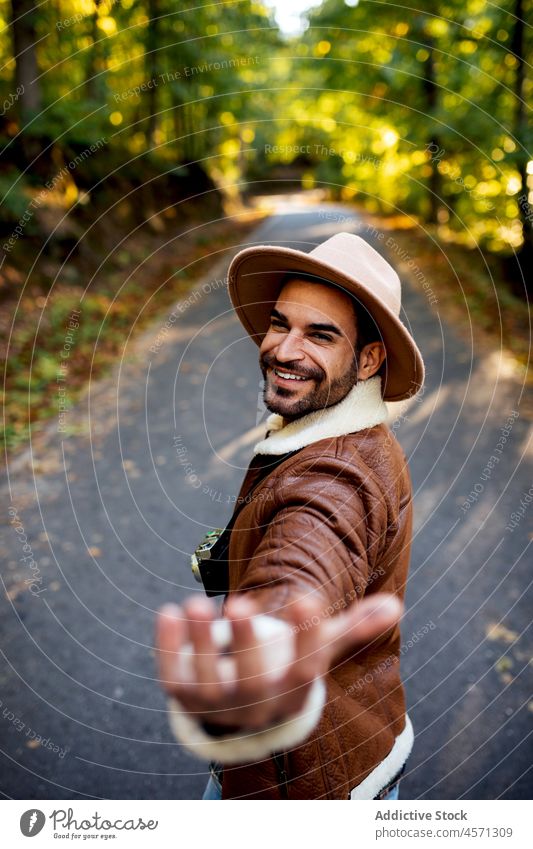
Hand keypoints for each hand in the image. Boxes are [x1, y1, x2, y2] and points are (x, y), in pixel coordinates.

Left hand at [156, 592, 401, 732]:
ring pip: (206, 682)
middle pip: (252, 683)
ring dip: (200, 643)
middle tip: (240, 602)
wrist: (238, 706)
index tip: (306, 598)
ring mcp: (215, 704)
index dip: (307, 639)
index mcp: (291, 695)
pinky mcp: (182, 693)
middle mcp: (254, 707)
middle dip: (246, 645)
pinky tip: (168, 611)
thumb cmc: (284, 667)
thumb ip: (351, 628)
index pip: (304, 673)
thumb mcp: (317, 649)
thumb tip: (395, 604)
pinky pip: (172, 674)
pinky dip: (167, 647)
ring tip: (198, 605)